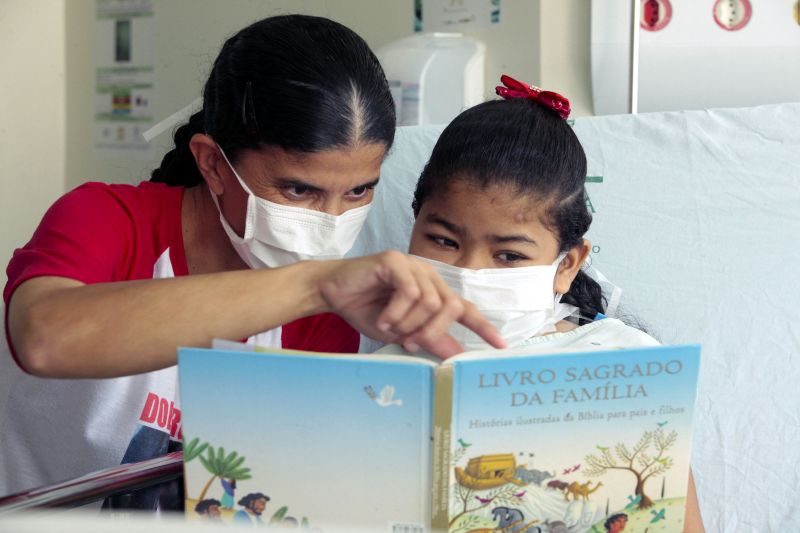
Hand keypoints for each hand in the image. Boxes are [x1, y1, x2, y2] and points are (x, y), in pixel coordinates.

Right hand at [317, 251, 505, 357]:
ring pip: (431, 301)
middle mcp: (428, 275)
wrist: (332, 292)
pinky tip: (382, 318)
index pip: (464, 309)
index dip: (483, 327)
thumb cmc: (366, 310)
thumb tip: (455, 356)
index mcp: (433, 291)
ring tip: (389, 327)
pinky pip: (410, 290)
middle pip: (451, 306)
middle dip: (433, 331)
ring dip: (409, 322)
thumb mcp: (401, 332)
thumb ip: (428, 340)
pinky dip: (397, 311)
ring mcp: (413, 265)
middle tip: (410, 342)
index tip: (500, 346)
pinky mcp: (395, 260)